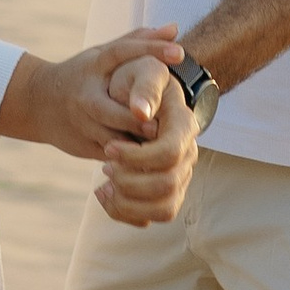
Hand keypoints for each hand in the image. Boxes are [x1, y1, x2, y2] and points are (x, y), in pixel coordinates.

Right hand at [0, 26, 196, 224]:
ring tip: (166, 143)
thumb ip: (138, 42)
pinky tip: (151, 159)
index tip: (180, 54)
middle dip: (139, 116)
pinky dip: (130, 158)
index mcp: (93, 66)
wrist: (36, 103)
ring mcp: (82, 122)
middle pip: (112, 108)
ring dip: (137, 143)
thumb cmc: (82, 75)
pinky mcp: (83, 146)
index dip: (151, 50)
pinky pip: (110, 155)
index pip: (122, 52)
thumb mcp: (102, 55)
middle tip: (169, 118)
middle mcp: (86, 94)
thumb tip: (175, 28)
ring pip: (111, 138)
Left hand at [91, 67, 198, 229]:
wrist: (137, 95)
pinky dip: (125, 213)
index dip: (137, 156)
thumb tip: (141, 113)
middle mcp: (187, 154)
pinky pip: (152, 217)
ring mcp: (178, 175)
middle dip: (130, 181)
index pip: (170, 152)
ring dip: (128, 203)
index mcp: (184, 126)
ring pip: (164, 209)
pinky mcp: (164, 192)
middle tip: (104, 166)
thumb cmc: (138, 80)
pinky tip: (103, 194)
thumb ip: (145, 88)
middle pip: (168, 184)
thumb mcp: (142, 71)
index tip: (108, 147)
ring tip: (102, 186)